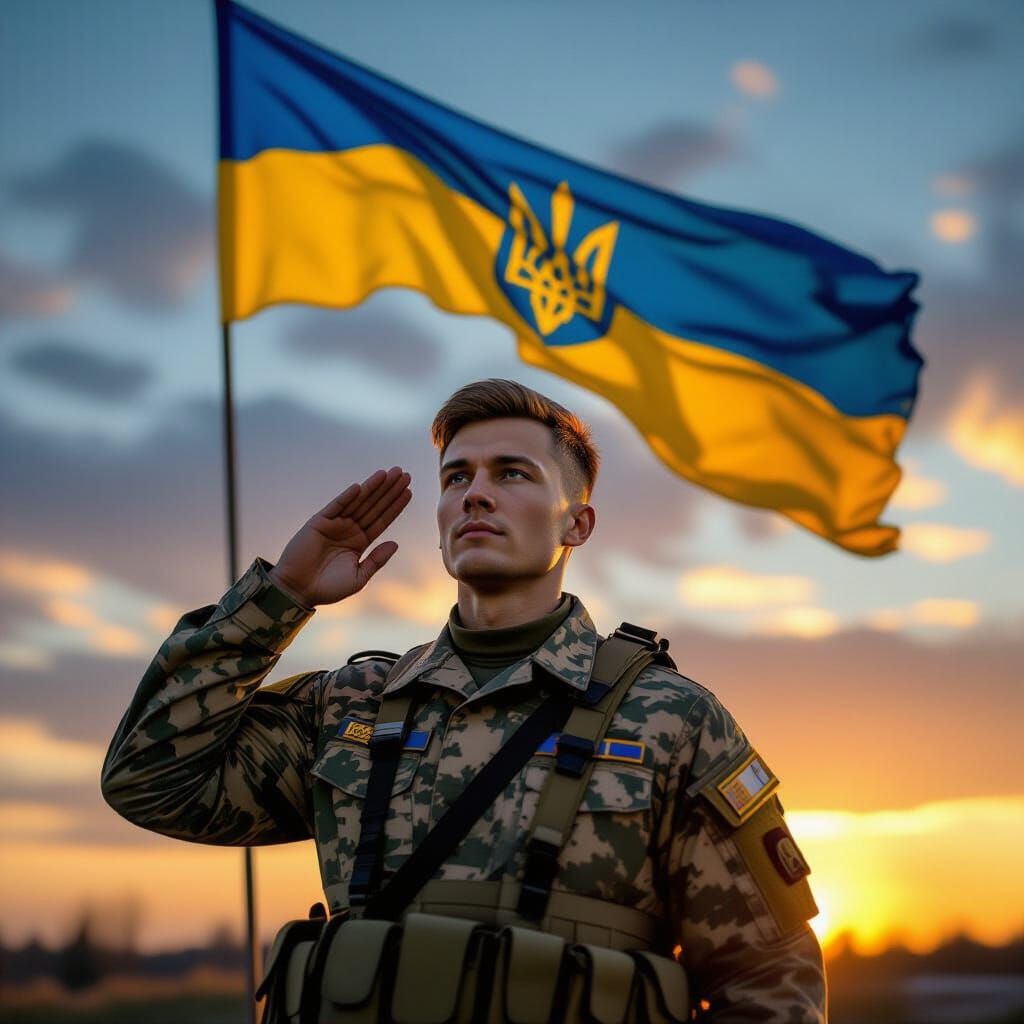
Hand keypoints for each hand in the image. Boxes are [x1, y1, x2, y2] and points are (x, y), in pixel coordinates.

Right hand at [269, 467, 411, 606]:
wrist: (299, 591)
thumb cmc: (328, 588)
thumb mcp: (359, 576)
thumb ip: (376, 560)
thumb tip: (395, 543)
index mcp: (360, 542)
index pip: (382, 519)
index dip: (395, 506)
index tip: (409, 491)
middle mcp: (350, 529)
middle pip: (374, 506)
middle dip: (389, 490)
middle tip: (404, 474)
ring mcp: (335, 524)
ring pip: (358, 502)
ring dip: (373, 487)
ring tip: (388, 473)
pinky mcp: (319, 522)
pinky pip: (336, 506)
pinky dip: (348, 496)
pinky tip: (361, 487)